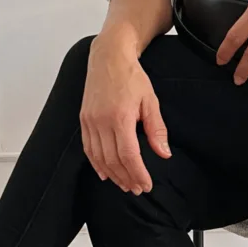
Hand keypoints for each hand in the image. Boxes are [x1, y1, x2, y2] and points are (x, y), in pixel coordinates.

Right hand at [81, 31, 170, 193]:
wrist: (108, 57)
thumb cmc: (131, 77)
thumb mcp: (151, 101)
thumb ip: (156, 129)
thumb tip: (164, 154)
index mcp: (120, 117)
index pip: (129, 155)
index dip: (138, 173)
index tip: (146, 185)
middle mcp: (101, 121)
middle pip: (113, 160)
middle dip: (126, 178)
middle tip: (138, 189)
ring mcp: (90, 121)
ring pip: (99, 158)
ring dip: (113, 175)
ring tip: (125, 185)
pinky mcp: (84, 120)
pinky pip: (88, 148)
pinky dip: (96, 164)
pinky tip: (105, 174)